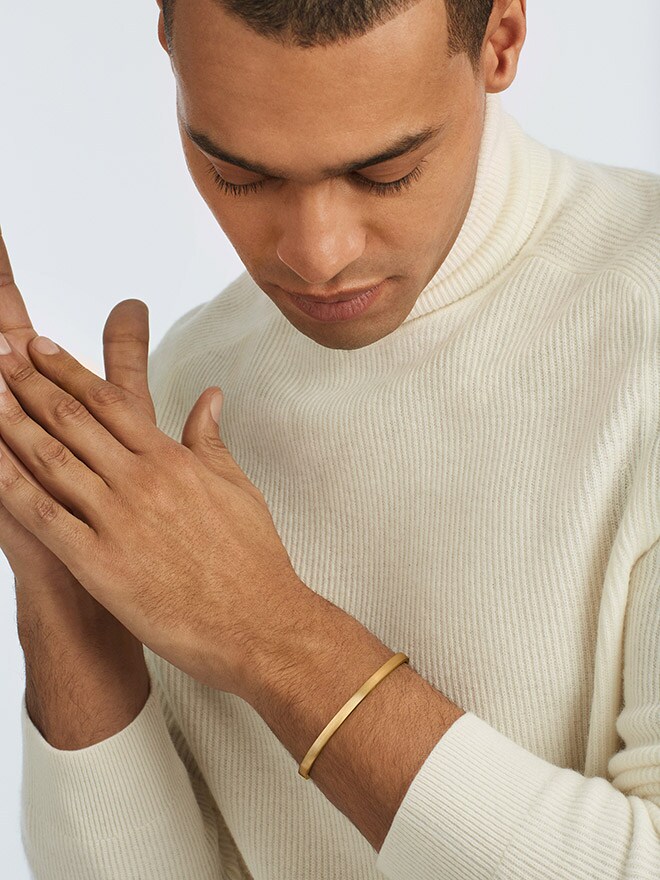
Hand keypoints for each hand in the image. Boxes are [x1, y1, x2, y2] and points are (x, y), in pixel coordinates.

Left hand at [0, 293, 302, 699]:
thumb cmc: (252, 559)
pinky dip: (10, 485)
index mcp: (172, 458)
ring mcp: (117, 519)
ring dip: (11, 422)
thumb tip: (209, 398)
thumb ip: (211, 440)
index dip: (66, 370)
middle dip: (27, 382)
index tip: (38, 348)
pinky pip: (42, 516)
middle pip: (71, 418)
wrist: (257, 622)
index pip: (108, 401)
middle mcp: (140, 479)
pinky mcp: (99, 563)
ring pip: (50, 458)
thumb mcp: (237, 487)